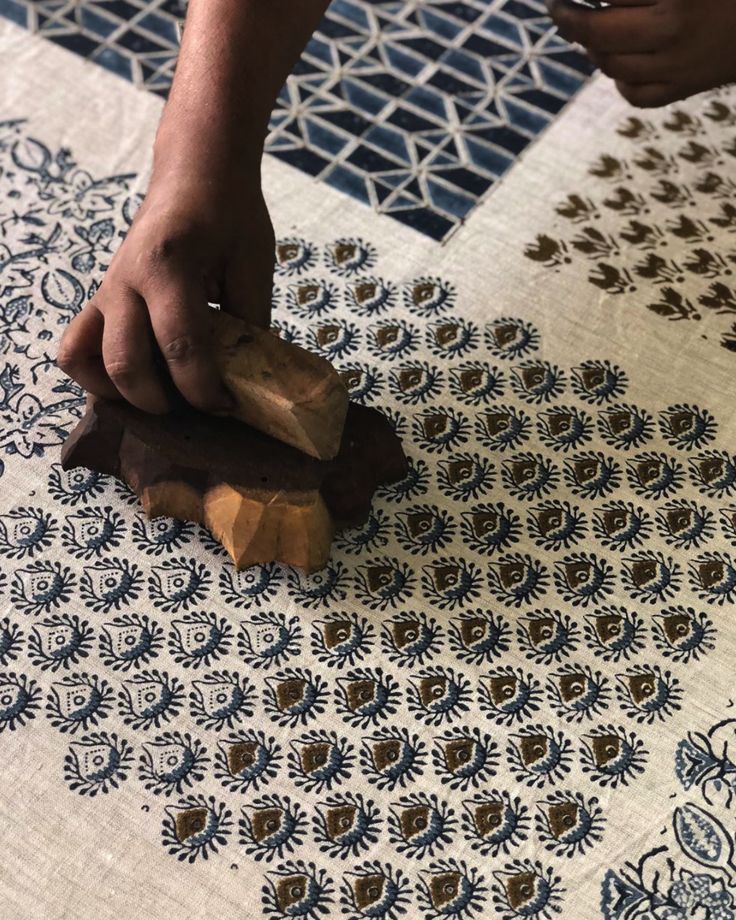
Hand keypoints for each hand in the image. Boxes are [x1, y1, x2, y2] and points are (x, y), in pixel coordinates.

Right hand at [58, 167, 274, 414]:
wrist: (196, 170)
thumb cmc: (231, 213)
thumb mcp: (252, 265)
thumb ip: (249, 322)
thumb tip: (249, 379)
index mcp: (168, 266)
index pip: (181, 346)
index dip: (204, 388)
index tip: (227, 405)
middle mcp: (126, 280)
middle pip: (126, 364)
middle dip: (163, 401)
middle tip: (197, 406)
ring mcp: (107, 289)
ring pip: (85, 359)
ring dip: (120, 392)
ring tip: (160, 397)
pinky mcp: (100, 296)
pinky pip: (76, 344)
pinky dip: (95, 372)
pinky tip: (131, 380)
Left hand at [547, 0, 735, 106]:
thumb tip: (606, 0)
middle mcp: (675, 30)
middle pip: (598, 33)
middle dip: (571, 20)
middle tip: (559, 9)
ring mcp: (679, 66)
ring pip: (610, 65)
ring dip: (592, 48)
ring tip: (587, 30)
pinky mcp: (686, 88)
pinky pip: (636, 93)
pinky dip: (619, 77)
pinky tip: (618, 61)